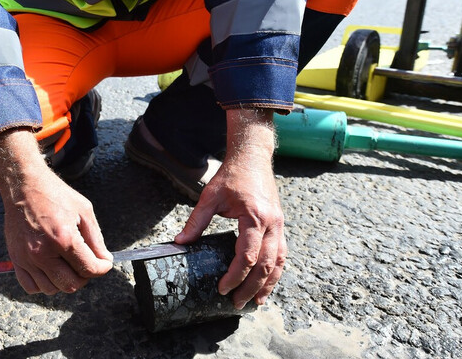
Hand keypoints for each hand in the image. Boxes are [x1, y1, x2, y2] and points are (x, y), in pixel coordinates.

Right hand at [0, 129, 112, 294]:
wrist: (24, 185)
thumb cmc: (54, 195)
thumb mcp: (84, 211)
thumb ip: (96, 239)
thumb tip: (104, 261)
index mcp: (64, 238)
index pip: (89, 269)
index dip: (102, 268)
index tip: (104, 263)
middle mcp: (43, 252)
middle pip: (71, 285)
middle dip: (85, 277)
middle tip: (86, 263)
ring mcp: (27, 258)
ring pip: (52, 289)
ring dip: (64, 281)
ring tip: (68, 264)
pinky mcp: (15, 259)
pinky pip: (31, 286)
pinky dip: (44, 284)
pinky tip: (51, 269)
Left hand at [175, 109, 286, 308]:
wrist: (253, 157)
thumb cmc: (232, 176)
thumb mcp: (209, 196)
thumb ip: (196, 222)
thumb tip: (179, 243)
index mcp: (254, 217)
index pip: (247, 256)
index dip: (235, 276)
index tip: (222, 288)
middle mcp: (271, 224)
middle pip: (266, 265)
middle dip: (251, 288)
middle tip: (235, 303)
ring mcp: (279, 225)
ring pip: (278, 263)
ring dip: (267, 285)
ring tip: (254, 302)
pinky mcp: (279, 225)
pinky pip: (281, 254)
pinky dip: (274, 272)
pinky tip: (266, 283)